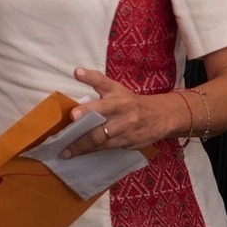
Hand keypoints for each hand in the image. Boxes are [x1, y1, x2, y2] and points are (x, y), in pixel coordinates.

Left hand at [61, 67, 176, 153]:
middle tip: (72, 118)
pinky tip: (79, 154)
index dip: (90, 77)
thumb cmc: (130, 102)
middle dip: (86, 114)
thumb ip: (98, 83)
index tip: (77, 73)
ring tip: (65, 150)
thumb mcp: (116, 89)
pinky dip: (90, 151)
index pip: (102, 81)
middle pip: (102, 110)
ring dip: (81, 144)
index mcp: (116, 92)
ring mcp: (125, 126)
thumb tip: (76, 73)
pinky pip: (106, 148)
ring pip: (101, 135)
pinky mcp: (127, 141)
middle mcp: (121, 107)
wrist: (160, 117)